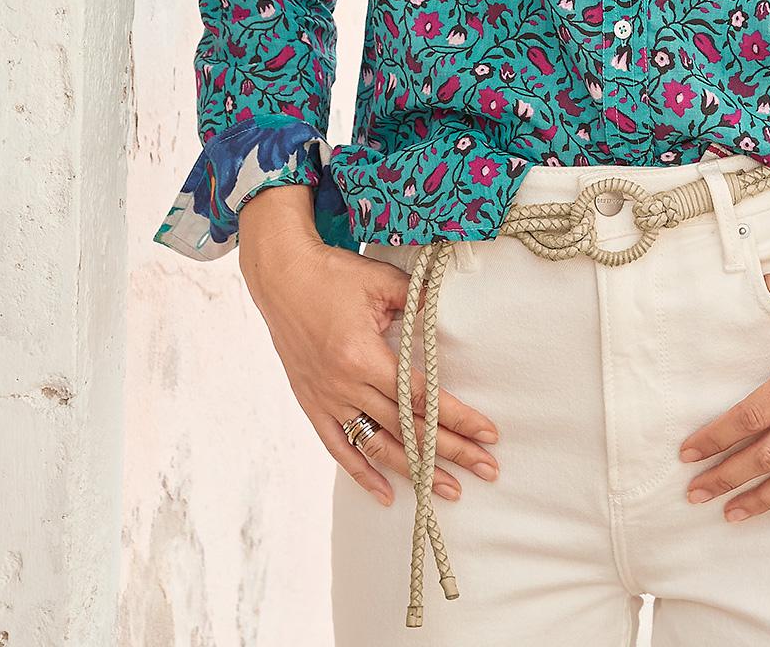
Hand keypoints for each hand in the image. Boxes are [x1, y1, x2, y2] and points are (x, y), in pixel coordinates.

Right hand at [237, 202, 501, 508]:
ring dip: (415, 472)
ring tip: (449, 491)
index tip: (489, 434)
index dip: (458, 418)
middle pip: (407, 428)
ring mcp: (328, 399)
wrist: (281, 277)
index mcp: (364, 356)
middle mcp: (346, 385)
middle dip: (451, 451)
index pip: (421, 397)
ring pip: (378, 446)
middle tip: (487, 469)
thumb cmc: (334, 274)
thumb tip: (449, 320)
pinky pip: (340, 447)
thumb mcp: (381, 281)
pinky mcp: (312, 404)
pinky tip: (387, 495)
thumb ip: (418, 303)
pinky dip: (362, 474)